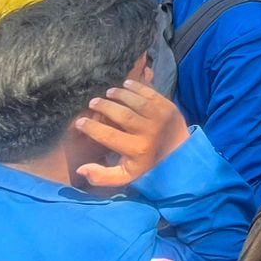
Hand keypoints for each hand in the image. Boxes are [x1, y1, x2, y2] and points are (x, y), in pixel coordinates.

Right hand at [74, 78, 188, 189]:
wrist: (181, 154)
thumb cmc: (147, 165)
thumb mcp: (126, 176)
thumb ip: (102, 176)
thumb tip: (80, 169)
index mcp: (137, 150)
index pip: (109, 136)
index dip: (91, 128)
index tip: (79, 122)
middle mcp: (149, 132)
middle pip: (123, 115)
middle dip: (104, 107)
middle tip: (92, 102)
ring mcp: (160, 117)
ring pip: (136, 101)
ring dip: (120, 94)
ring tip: (107, 93)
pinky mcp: (168, 106)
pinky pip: (150, 92)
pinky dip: (137, 87)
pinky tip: (126, 84)